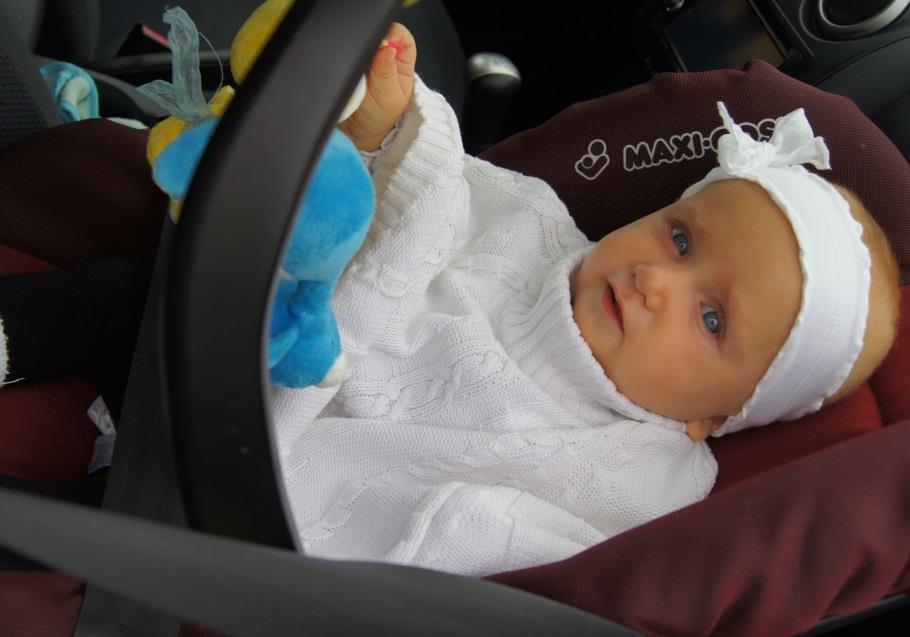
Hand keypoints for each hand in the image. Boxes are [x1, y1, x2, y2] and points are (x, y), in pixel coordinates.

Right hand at [338, 22, 415, 150]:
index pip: (402, 36)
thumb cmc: (378, 119)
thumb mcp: (387, 97)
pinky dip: (346, 60)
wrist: (356, 133)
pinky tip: (348, 72)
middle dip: (372, 44)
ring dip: (357, 54)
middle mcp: (385, 59)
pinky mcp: (350, 66)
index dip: (393, 34)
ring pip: (362, 44)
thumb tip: (387, 47)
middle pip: (380, 36)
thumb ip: (386, 71)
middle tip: (366, 61)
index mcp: (401, 64)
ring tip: (357, 73)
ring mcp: (367, 62)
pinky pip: (347, 55)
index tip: (382, 43)